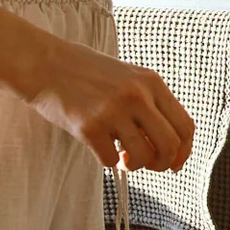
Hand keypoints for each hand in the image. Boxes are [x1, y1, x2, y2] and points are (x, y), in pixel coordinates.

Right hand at [16, 38, 195, 170]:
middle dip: (163, 164)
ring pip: (142, 158)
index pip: (185, 126)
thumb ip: (150, 104)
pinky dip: (108, 161)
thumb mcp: (128, 77)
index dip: (183, 152)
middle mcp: (136, 95)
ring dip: (134, 165)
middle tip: (148, 165)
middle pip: (170, 145)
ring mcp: (112, 111)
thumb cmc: (86, 72)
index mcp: (151, 82)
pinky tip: (100, 147)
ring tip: (122, 156)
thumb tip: (170, 146)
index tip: (174, 163)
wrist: (44, 63)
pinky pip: (110, 161)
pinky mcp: (88, 127)